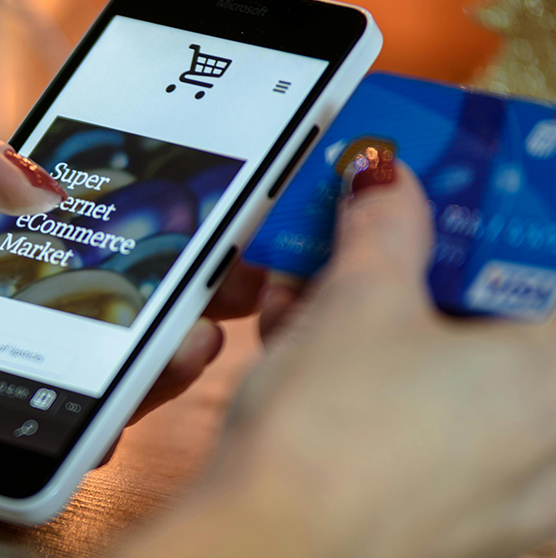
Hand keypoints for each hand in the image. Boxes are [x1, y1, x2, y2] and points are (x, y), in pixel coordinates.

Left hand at [0, 101, 261, 494]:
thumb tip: (45, 184)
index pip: (82, 219)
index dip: (151, 218)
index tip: (210, 216)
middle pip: (104, 300)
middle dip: (178, 294)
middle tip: (230, 287)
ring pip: (87, 369)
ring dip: (149, 361)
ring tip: (189, 343)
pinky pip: (34, 430)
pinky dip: (81, 429)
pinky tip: (109, 413)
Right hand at [122, 162, 555, 557]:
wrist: (262, 551)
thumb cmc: (328, 441)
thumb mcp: (357, 302)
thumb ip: (386, 226)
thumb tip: (387, 180)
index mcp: (554, 375)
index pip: (546, 268)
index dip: (501, 224)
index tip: (459, 203)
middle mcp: (552, 443)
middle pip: (501, 324)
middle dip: (431, 274)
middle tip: (381, 244)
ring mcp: (508, 491)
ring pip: (460, 379)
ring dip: (394, 329)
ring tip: (316, 302)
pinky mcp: (455, 519)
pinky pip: (433, 428)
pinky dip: (387, 388)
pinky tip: (313, 363)